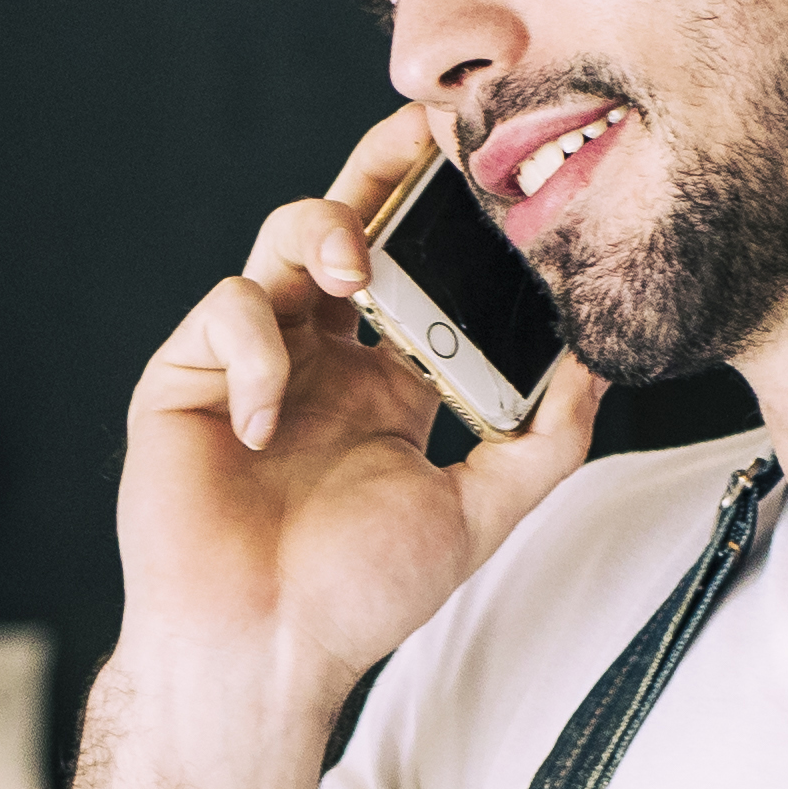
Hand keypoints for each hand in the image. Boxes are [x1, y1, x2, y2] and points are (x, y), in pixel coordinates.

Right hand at [116, 102, 613, 705]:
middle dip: (382, 170)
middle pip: (348, 225)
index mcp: (381, 382)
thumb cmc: (358, 599)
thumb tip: (602, 363)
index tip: (489, 170)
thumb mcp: (478, 514)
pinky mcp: (185, 379)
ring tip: (359, 276)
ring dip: (325, 236)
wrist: (262, 655)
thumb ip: (545, 440)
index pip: (416, 270)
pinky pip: (225, 314)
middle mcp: (317, 359)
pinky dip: (256, 352)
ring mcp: (249, 363)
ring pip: (280, 242)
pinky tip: (271, 422)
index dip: (443, 214)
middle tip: (427, 133)